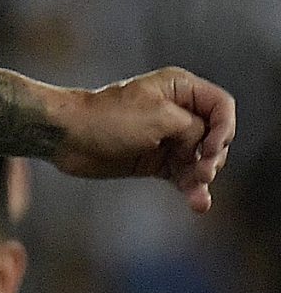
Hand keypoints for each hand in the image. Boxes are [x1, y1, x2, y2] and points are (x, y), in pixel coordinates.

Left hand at [52, 67, 234, 212]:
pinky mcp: (156, 160)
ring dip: (203, 178)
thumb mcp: (160, 117)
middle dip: (213, 157)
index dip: (225, 129)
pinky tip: (199, 203)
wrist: (67, 136)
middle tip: (202, 172)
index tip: (211, 148)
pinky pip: (183, 176)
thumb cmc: (107, 118)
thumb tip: (202, 145)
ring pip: (201, 160)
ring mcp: (167, 137)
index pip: (221, 106)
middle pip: (215, 137)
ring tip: (196, 193)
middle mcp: (176, 111)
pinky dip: (192, 189)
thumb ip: (193, 129)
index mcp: (178, 89)